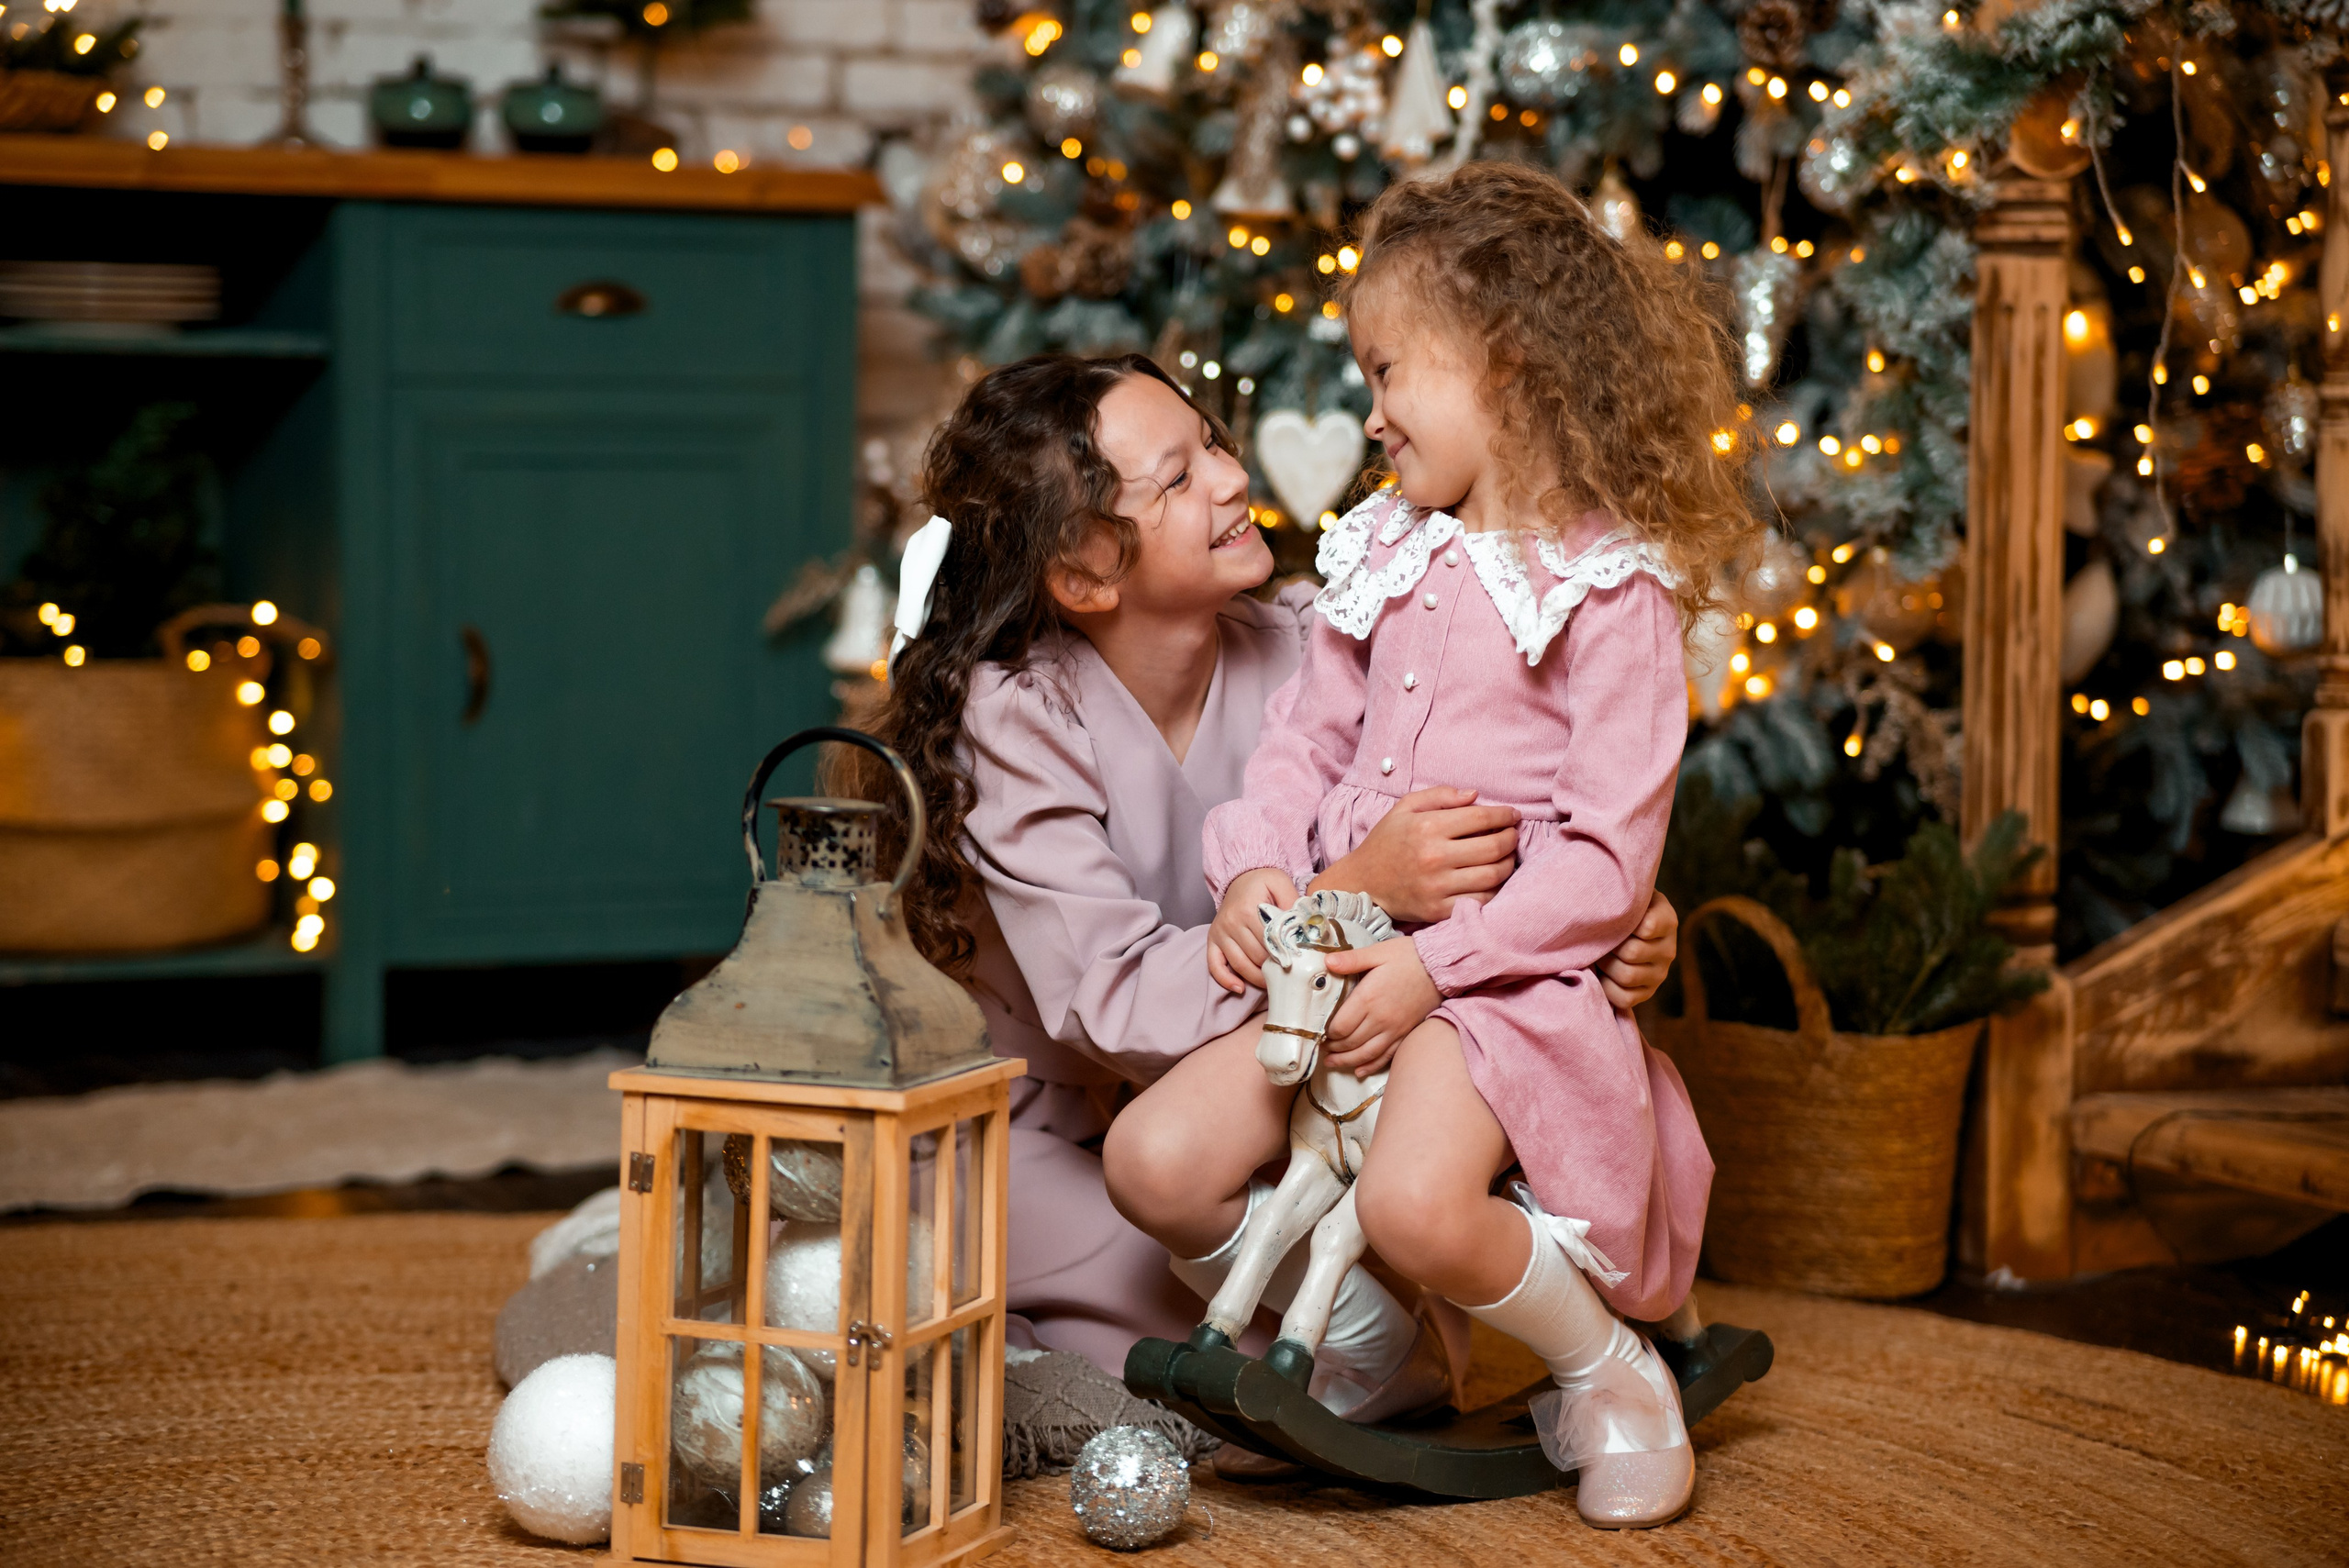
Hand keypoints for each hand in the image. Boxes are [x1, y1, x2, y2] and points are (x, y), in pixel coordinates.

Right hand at [1208, 867, 1298, 994]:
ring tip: (1273, 983)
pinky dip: (1225, 980)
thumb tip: (1303, 928)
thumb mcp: (1281, 883)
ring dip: (1257, 978)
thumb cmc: (1263, 883)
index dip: (1286, 955)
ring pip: (1240, 965)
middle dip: (1274, 968)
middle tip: (1290, 975)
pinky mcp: (1212, 940)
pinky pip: (1214, 965)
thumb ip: (1292, 903)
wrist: (1240, 877)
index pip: (1270, 942)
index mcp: (1248, 909)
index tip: (1299, 964)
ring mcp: (1220, 932)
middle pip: (1256, 956)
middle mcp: (1231, 922)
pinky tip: (1240, 988)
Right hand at [1310, 787, 1518, 924]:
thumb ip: (1439, 795)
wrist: (1362, 883)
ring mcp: (1437, 887)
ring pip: (1493, 875)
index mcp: (1427, 828)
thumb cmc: (1386, 842)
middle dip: (1511, 838)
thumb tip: (1475, 795)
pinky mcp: (1438, 910)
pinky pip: (1480, 901)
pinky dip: (1495, 889)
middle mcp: (1434, 857)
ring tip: (1507, 856)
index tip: (1513, 815)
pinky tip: (1493, 878)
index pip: (1481, 817)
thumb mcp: (1404, 808)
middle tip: (1513, 835)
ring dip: (1508, 864)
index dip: (1504, 815)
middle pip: (1493, 847)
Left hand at [1318, 936, 1440, 1075]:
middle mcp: (1380, 1019)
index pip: (1340, 1026)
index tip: (1319, 1031)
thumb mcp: (1378, 952)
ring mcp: (1395, 1029)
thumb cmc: (1409, 957)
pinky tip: (1360, 1070)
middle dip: (1333, 1048)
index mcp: (1368, 998)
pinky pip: (1387, 1056)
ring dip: (1347, 1061)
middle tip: (1322, 1048)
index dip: (1326, 1033)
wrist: (1442, 967)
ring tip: (1332, 1063)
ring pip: (1366, 1054)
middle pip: (1350, 1043)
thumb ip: (1351, 960)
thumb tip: (1326, 962)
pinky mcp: (1406, 1033)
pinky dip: (1371, 1065)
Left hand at [1596, 889, 1678, 1009]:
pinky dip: (1607, 988)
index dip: (1620, 925)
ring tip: (1598, 954)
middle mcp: (1669, 949)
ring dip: (1605, 966)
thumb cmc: (1618, 906)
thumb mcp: (1626, 893)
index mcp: (1667, 921)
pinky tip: (1601, 974)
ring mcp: (1659, 974)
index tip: (1608, 918)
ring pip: (1627, 976)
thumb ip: (1624, 893)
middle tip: (1595, 938)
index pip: (1646, 927)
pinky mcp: (1646, 993)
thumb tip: (1603, 897)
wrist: (1620, 926)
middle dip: (1607, 946)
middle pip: (1631, 953)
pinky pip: (1624, 998)